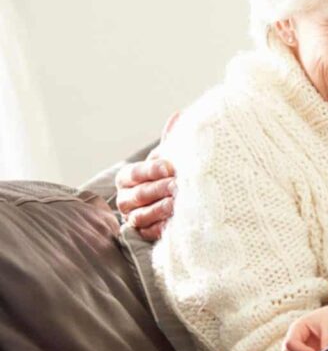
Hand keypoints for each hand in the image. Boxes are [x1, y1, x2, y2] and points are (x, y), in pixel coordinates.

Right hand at [115, 112, 179, 239]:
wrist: (177, 200)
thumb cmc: (170, 175)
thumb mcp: (171, 157)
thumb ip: (172, 140)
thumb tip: (179, 116)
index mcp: (128, 177)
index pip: (135, 173)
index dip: (152, 169)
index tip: (171, 167)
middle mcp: (125, 198)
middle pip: (138, 194)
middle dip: (158, 189)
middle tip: (178, 185)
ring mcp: (132, 218)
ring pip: (141, 215)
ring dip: (159, 209)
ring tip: (177, 203)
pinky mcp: (142, 234)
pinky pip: (148, 233)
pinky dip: (160, 228)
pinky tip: (174, 223)